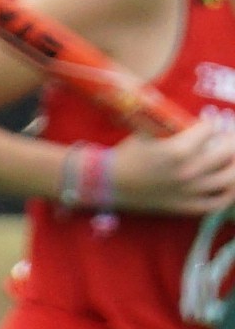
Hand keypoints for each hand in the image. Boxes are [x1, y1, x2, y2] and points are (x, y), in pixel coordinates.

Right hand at [98, 116, 234, 214]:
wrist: (107, 183)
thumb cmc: (128, 155)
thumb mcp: (149, 132)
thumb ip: (176, 126)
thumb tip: (201, 122)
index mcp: (179, 150)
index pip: (210, 129)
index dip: (210, 123)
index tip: (208, 123)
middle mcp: (189, 171)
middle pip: (228, 151)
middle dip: (229, 140)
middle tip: (225, 138)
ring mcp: (189, 192)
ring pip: (230, 178)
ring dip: (234, 165)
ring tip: (231, 159)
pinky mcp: (184, 207)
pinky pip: (216, 203)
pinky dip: (228, 194)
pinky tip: (229, 185)